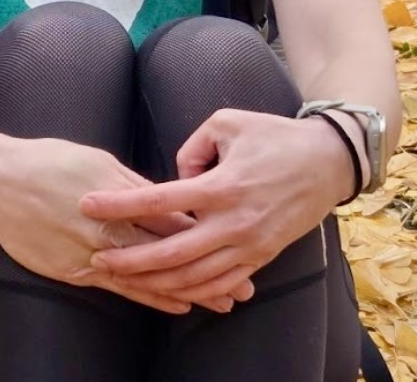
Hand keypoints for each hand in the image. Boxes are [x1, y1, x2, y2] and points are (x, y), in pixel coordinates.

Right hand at [0, 137, 253, 314]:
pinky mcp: (75, 269)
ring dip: (188, 290)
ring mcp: (93, 250)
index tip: (239, 239)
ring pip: (150, 275)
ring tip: (221, 302)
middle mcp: (110, 225)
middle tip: (245, 286)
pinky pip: (121, 288)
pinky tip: (176, 305)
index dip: (208, 232)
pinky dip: (152, 297)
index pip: (173, 216)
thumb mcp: (95, 161)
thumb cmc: (46, 162)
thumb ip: (131, 185)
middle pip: (171, 251)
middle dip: (210, 269)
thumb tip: (164, 196)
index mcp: (120, 193)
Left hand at [77, 109, 353, 305]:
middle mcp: (233, 222)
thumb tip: (174, 175)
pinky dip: (193, 292)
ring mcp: (249, 245)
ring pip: (195, 277)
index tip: (87, 205)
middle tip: (97, 258)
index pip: (158, 200)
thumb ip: (191, 147)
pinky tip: (167, 291)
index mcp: (221, 186)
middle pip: (172, 252)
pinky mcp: (262, 258)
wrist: (329, 162)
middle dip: (130, 260)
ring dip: (156, 282)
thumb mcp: (227, 123)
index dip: (119, 205)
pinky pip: (222, 284)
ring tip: (123, 279)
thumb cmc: (275, 136)